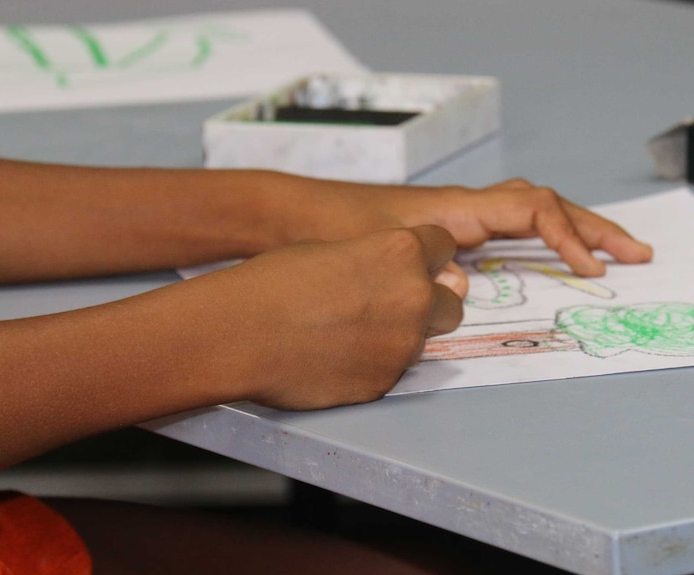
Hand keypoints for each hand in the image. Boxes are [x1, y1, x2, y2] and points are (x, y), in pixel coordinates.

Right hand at [164, 225, 462, 409]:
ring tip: (355, 333)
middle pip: (451, 301)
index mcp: (402, 253)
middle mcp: (414, 299)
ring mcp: (403, 346)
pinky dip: (375, 363)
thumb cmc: (275, 281)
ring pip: (425, 339)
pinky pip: (393, 369)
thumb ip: (376, 262)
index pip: (443, 246)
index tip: (409, 265)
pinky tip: (338, 357)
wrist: (242, 333)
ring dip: (403, 334)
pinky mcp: (386, 382)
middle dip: (428, 302)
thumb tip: (392, 277)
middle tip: (390, 306)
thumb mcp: (332, 249)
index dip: (425, 256)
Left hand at [257, 174, 652, 278]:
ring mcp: (458, 218)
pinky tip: (546, 258)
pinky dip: (537, 240)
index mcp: (458, 209)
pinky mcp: (447, 232)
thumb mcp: (378, 253)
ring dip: (571, 231)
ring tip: (607, 253)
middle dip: (593, 228)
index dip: (570, 238)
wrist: (297, 215)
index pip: (533, 210)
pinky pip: (507, 228)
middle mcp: (465, 208)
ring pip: (529, 213)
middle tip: (637, 253)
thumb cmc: (334, 231)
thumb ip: (422, 272)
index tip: (592, 271)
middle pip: (545, 206)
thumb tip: (464, 289)